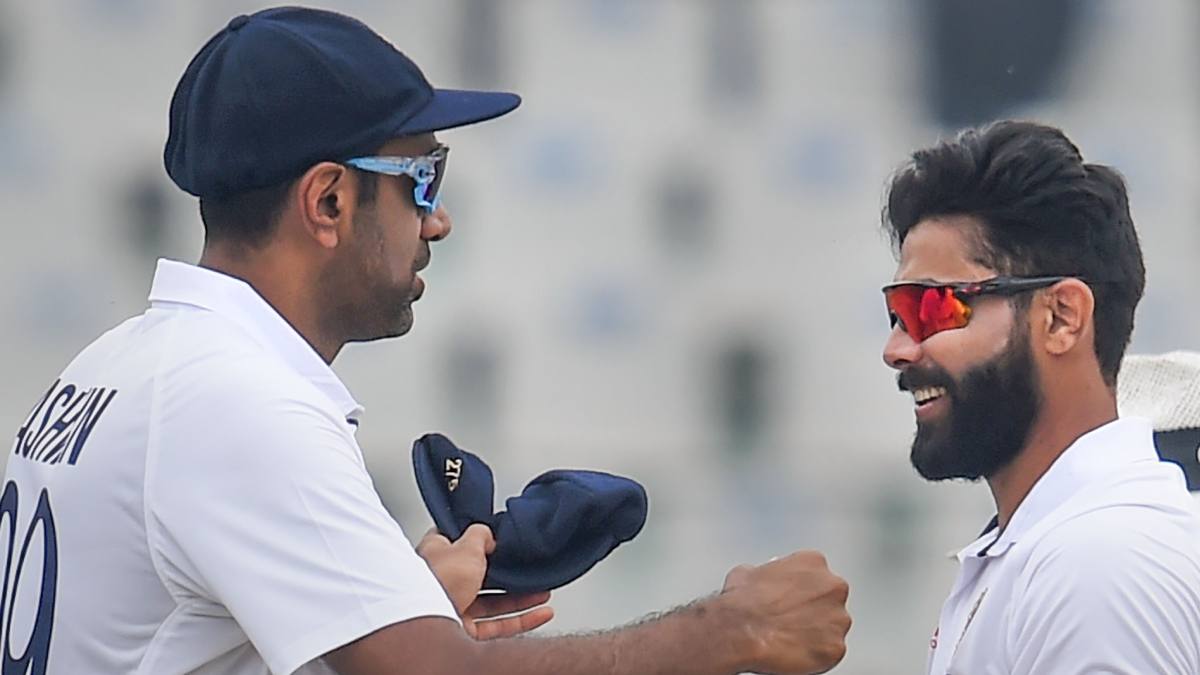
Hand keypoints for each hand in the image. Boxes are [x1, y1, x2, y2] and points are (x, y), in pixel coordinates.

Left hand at [417, 524, 554, 639]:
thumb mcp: (466, 545)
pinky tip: (540, 613)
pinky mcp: (465, 632)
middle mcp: (442, 582)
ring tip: (543, 592)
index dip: (477, 537)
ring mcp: (453, 608)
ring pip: (492, 602)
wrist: (427, 623)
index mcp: (435, 554)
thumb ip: (480, 534)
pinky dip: (521, 620)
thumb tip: (489, 533)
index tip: (499, 539)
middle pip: (479, 574)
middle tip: (527, 569)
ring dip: (521, 598)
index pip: (456, 540)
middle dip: (507, 573)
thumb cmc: (437, 581)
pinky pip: (498, 625)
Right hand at [719, 551, 850, 673]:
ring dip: (817, 633)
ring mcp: (838, 619)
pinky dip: (815, 655)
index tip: (793, 600)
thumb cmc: (743, 603)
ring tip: (791, 639)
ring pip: (832, 628)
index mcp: (814, 562)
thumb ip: (765, 573)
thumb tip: (760, 580)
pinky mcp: (836, 647)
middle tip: (792, 621)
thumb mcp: (747, 572)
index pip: (817, 576)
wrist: (741, 631)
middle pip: (830, 600)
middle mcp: (833, 587)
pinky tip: (795, 652)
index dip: (803, 591)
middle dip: (814, 611)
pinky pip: (830, 652)